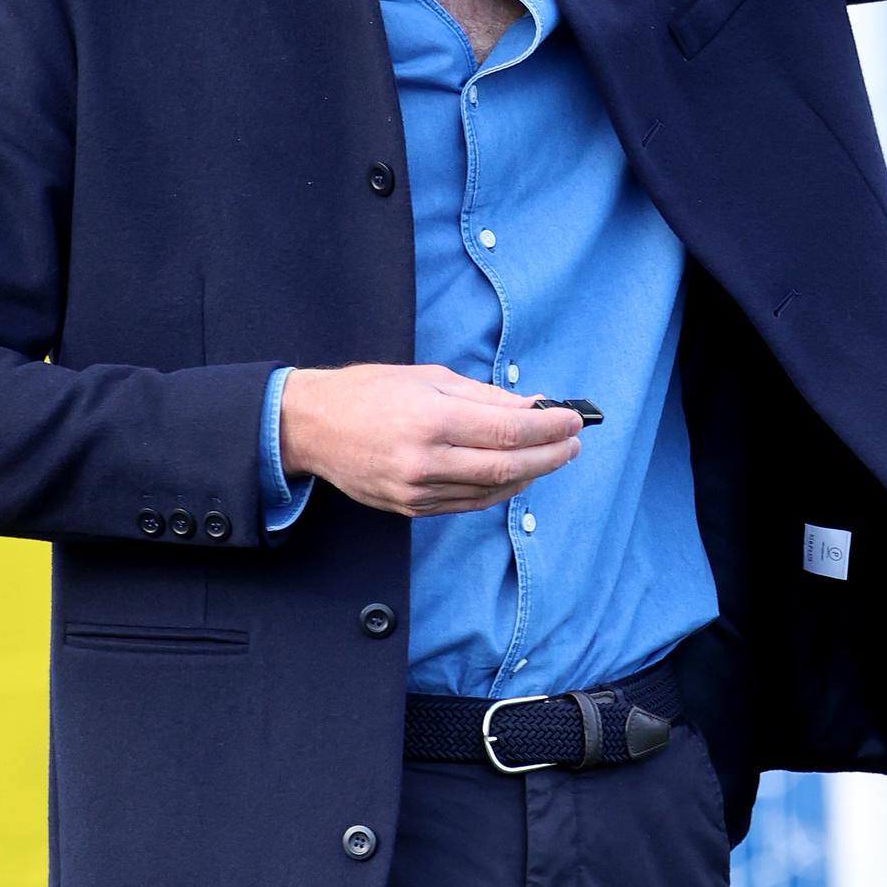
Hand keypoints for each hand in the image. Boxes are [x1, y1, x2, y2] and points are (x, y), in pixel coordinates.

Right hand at [280, 363, 583, 517]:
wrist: (312, 427)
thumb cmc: (369, 392)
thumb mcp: (428, 377)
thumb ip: (484, 396)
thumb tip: (534, 406)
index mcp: (431, 419)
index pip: (509, 431)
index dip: (549, 428)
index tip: (572, 419)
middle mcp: (426, 460)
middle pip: (508, 466)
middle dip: (550, 455)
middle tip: (574, 442)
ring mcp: (418, 490)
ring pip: (492, 490)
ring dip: (530, 474)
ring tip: (552, 456)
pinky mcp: (411, 508)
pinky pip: (468, 503)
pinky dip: (499, 490)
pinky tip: (516, 474)